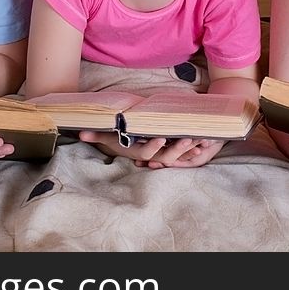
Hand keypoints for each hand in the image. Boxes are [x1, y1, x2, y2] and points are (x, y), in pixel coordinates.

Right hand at [79, 131, 223, 168]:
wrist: (131, 144)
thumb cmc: (121, 139)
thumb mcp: (109, 137)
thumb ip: (97, 135)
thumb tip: (80, 134)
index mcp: (140, 151)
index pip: (148, 152)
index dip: (155, 146)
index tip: (162, 138)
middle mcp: (154, 155)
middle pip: (168, 155)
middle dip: (179, 148)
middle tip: (188, 138)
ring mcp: (165, 154)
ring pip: (180, 155)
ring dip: (192, 148)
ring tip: (202, 140)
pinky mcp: (174, 152)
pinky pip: (188, 152)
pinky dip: (197, 147)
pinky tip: (207, 141)